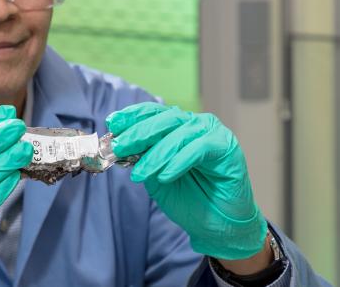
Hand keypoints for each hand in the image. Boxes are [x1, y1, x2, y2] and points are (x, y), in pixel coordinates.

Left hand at [107, 102, 266, 259]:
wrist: (216, 226)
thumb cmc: (188, 198)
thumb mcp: (156, 176)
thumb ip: (142, 158)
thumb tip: (119, 145)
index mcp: (179, 126)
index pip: (153, 113)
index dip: (132, 116)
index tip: (112, 123)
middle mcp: (196, 124)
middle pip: (165, 120)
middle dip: (139, 133)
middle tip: (120, 147)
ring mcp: (214, 133)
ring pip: (179, 135)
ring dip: (156, 154)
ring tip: (141, 174)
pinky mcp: (227, 148)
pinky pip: (199, 149)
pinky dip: (178, 162)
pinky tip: (166, 177)